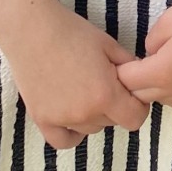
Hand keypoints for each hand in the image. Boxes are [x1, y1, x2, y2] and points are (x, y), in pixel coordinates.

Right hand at [0, 2, 149, 149]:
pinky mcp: (41, 120)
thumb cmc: (72, 32)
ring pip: (91, 129)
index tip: (130, 91)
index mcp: (106, 95)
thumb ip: (129, 67)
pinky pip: (64, 141)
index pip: (135, 119)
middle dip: (115, 105)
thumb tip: (139, 81)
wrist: (32, 29)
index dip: (138, 105)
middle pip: (112, 122)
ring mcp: (62, 119)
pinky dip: (72, 132)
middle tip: (103, 81)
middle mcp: (85, 113)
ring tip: (83, 88)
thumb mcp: (109, 45)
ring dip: (93, 115)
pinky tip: (72, 114)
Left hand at [116, 0, 171, 111]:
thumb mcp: (165, 22)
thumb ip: (149, 44)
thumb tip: (149, 56)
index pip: (126, 82)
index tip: (115, 61)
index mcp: (162, 72)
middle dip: (131, 82)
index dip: (117, 71)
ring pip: (161, 101)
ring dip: (151, 89)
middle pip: (140, 96)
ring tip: (154, 70)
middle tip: (131, 65)